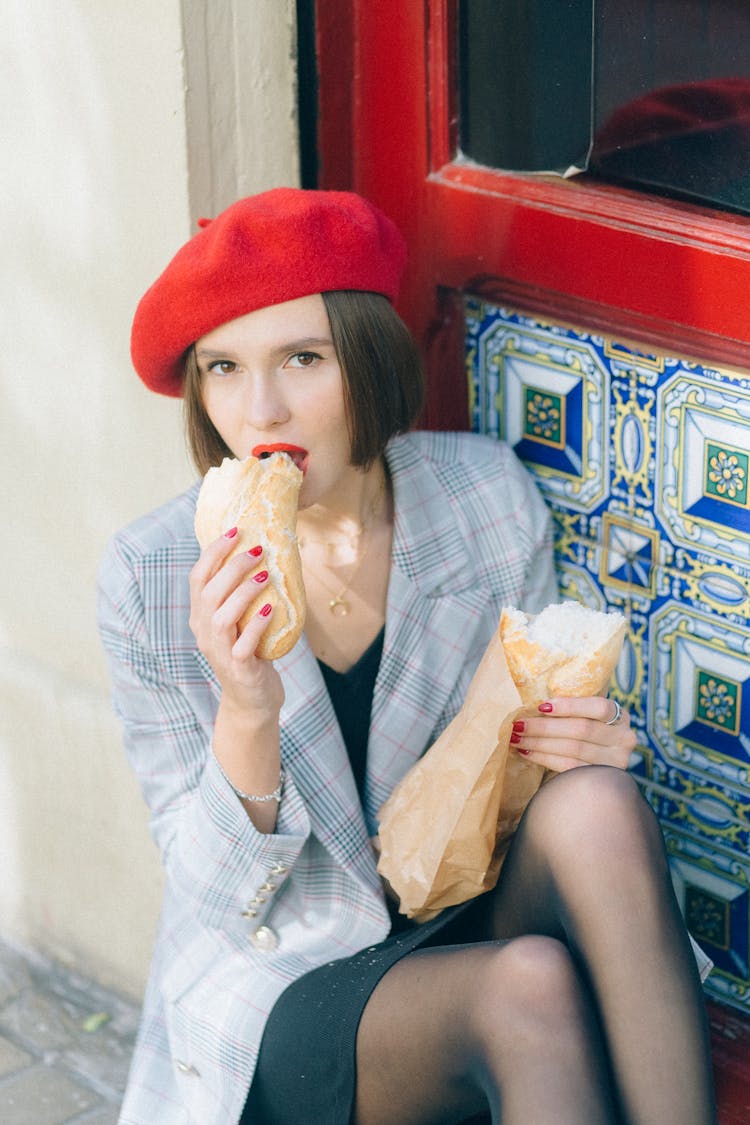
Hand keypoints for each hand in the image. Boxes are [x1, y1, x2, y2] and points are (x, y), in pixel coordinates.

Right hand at [189, 531, 283, 718]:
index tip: (234, 531)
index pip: (198, 577)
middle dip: (231, 566)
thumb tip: (262, 555)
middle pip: (208, 592)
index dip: (213, 552)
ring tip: (264, 576)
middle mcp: (204, 632)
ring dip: (243, 592)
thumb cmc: (249, 654)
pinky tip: (271, 608)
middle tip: (256, 549)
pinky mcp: (239, 669)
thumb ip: (240, 596)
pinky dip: (256, 624)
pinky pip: (244, 644)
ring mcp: (220, 651)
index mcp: (201, 616)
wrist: (252, 702)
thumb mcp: (238, 622)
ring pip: (221, 616)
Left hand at [509, 697, 636, 771]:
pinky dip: (544, 758)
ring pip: (572, 750)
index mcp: (620, 717)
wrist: (600, 772)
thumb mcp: (587, 717)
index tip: (540, 706)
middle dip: (544, 727)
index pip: (598, 707)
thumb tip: (535, 705)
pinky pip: (568, 767)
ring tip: (516, 738)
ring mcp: (616, 762)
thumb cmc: (586, 733)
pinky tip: (527, 752)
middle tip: (517, 724)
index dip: (570, 706)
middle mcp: (624, 739)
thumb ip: (571, 710)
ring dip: (539, 743)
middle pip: (581, 730)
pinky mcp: (601, 780)